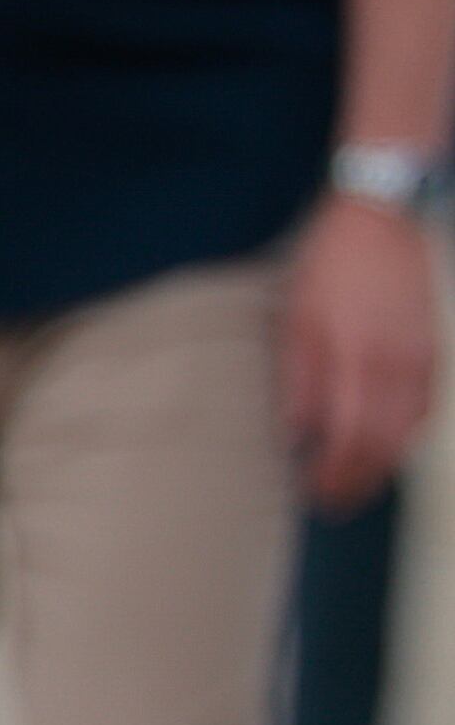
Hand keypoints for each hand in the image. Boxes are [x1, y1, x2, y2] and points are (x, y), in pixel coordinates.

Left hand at [286, 192, 436, 512]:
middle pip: (382, 446)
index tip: (311, 496)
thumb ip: (299, 380)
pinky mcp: (432, 350)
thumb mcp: (297, 319)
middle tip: (331, 505)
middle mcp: (397, 369)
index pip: (349, 441)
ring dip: (381, 463)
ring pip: (407, 431)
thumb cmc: (329, 265)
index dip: (332, 476)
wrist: (381, 220)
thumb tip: (292, 434)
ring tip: (353, 483)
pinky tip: (386, 441)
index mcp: (359, 362)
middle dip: (357, 482)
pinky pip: (424, 407)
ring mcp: (421, 361)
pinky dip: (404, 433)